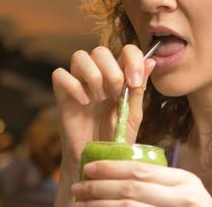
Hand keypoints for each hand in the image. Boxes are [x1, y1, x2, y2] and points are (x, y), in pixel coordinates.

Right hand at [52, 45, 155, 173]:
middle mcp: (98, 75)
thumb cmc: (116, 137)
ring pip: (79, 56)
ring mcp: (79, 83)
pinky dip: (74, 87)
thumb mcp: (133, 114)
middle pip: (100, 50)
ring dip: (93, 76)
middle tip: (114, 94)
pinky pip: (60, 74)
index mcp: (119, 76)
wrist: (98, 161)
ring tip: (99, 99)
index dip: (132, 59)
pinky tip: (83, 103)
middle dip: (111, 72)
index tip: (134, 82)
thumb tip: (151, 62)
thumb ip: (138, 88)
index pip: (126, 50)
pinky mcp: (62, 95)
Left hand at [71, 160, 211, 206]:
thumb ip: (161, 182)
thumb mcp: (185, 192)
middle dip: (98, 188)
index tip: (87, 168)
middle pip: (131, 190)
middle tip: (76, 188)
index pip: (141, 170)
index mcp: (185, 181)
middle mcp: (183, 199)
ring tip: (80, 204)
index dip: (111, 168)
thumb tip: (119, 170)